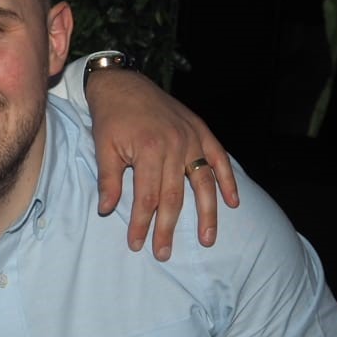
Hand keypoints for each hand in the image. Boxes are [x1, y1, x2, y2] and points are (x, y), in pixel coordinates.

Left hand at [84, 69, 240, 258]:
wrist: (124, 84)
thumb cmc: (111, 117)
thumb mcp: (103, 147)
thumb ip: (108, 180)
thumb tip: (107, 210)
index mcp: (149, 150)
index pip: (147, 198)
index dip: (142, 224)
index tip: (137, 244)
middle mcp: (176, 145)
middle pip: (175, 196)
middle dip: (168, 228)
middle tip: (164, 253)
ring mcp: (192, 138)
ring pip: (203, 183)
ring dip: (207, 214)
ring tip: (207, 239)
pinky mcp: (201, 131)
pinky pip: (219, 159)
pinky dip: (228, 181)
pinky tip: (232, 203)